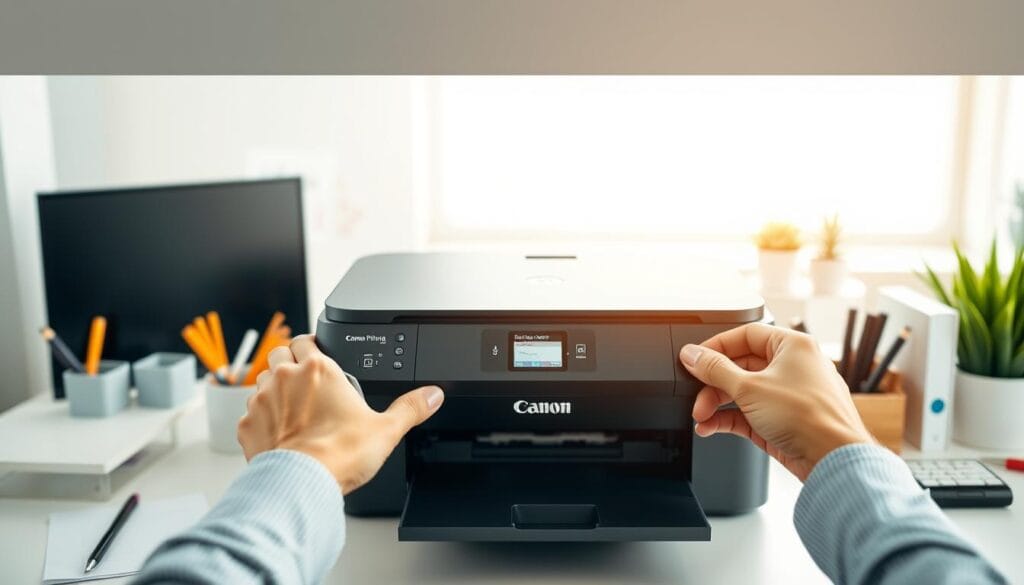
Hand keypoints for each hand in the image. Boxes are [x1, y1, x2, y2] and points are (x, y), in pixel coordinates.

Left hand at [237, 334, 444, 493]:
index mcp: (319, 369)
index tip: (318, 354)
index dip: (312, 345)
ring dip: (274, 388)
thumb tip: (432, 395)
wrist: (300, 484)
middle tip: (305, 378)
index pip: (306, 339)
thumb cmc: (339, 454)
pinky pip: (250, 413)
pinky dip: (262, 419)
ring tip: (292, 407)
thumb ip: (411, 408)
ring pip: (262, 381)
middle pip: (280, 353)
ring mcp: (262, 400)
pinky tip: (278, 433)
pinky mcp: (247, 425)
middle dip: (290, 361)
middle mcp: (286, 378)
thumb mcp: (386, 429)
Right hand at [680, 323, 873, 480]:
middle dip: (713, 383)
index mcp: (792, 346)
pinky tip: (710, 427)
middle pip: (740, 366)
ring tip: (701, 416)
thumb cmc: (809, 417)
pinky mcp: (783, 421)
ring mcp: (789, 396)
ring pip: (743, 392)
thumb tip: (693, 354)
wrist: (833, 459)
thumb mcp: (749, 387)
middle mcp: (793, 367)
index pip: (745, 335)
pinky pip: (749, 413)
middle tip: (695, 392)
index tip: (695, 359)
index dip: (716, 346)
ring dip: (717, 404)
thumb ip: (715, 369)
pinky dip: (728, 419)